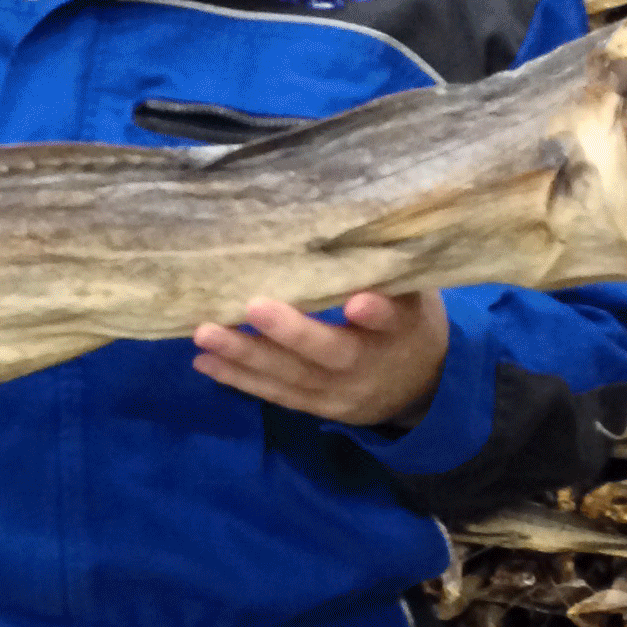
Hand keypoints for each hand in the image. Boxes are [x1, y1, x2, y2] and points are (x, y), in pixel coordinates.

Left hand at [192, 289, 447, 430]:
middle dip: (290, 334)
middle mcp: (371, 365)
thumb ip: (383, 268)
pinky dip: (239, 379)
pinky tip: (205, 362)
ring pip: (293, 377)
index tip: (358, 300)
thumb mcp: (414, 292)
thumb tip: (343, 220)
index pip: (393, 319)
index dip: (377, 312)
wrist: (422, 387)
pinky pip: (277, 394)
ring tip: (205, 334)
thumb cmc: (408, 319)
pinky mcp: (318, 406)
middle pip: (332, 353)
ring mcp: (341, 392)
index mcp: (404, 329)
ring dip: (246, 357)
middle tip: (250, 308)